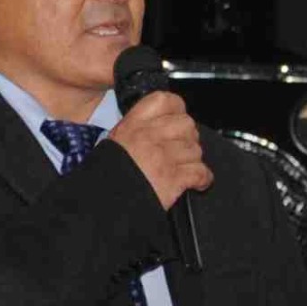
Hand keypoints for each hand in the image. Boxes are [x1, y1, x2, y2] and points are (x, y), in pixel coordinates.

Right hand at [106, 91, 213, 207]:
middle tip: (180, 148)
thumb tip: (157, 127)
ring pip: (196, 149)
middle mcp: (150, 136)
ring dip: (193, 160)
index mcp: (133, 125)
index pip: (166, 101)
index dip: (176, 110)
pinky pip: (201, 172)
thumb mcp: (114, 143)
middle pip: (186, 124)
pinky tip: (197, 183)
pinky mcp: (174, 179)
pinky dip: (203, 179)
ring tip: (184, 168)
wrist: (103, 204)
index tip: (176, 119)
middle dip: (187, 137)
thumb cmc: (106, 178)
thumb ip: (137, 131)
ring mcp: (164, 157)